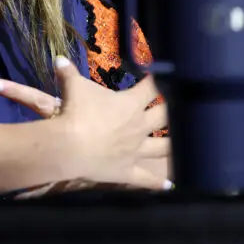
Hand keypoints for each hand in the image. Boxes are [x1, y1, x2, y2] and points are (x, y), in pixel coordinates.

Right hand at [0, 56, 171, 191]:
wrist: (69, 146)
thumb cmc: (76, 112)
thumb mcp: (73, 87)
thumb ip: (69, 73)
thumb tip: (59, 58)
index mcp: (131, 103)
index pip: (153, 87)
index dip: (160, 79)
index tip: (165, 74)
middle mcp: (140, 126)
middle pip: (166, 116)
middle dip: (173, 110)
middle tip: (179, 107)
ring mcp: (137, 150)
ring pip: (163, 148)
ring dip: (174, 145)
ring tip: (185, 144)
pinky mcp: (129, 171)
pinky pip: (147, 178)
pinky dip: (158, 182)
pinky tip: (169, 184)